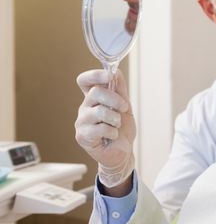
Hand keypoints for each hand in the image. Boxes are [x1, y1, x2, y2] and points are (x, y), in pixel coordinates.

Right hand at [75, 69, 135, 188]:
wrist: (123, 152)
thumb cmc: (122, 129)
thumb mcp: (125, 107)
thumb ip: (120, 90)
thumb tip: (116, 72)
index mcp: (93, 99)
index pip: (84, 81)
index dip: (94, 75)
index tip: (109, 76)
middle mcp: (85, 108)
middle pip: (95, 92)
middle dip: (115, 99)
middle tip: (124, 108)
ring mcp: (81, 122)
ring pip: (99, 111)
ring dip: (115, 119)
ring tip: (116, 126)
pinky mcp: (82, 136)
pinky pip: (100, 128)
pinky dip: (113, 132)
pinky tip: (112, 136)